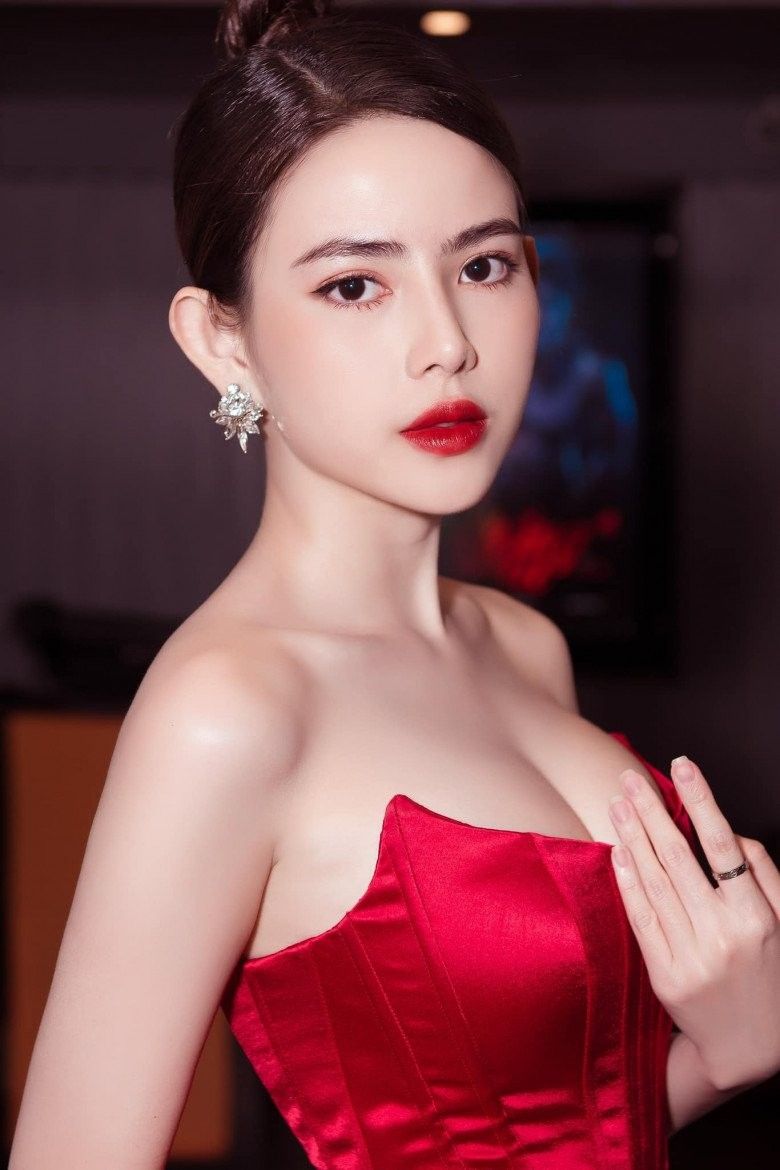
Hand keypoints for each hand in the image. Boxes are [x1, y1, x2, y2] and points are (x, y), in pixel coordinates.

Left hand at [608, 755, 779, 1092]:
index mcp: (756, 917)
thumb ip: (764, 874)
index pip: (723, 846)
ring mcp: (690, 958)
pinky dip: (627, 881)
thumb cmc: (772, 974)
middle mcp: (722, 935)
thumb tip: (731, 831)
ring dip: (633, 837)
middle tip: (629, 778)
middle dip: (652, 812)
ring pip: (655, 883)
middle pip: (678, 858)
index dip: (702, 801)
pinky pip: (641, 918)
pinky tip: (617, 850)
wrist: (750, 1049)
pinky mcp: (664, 976)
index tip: (683, 764)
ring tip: (618, 804)